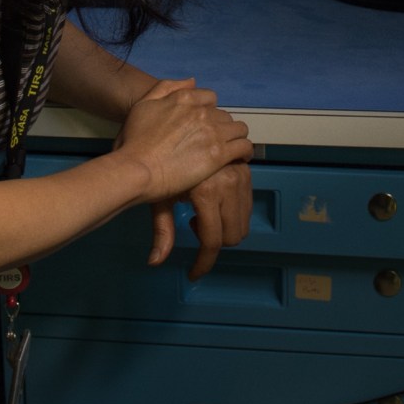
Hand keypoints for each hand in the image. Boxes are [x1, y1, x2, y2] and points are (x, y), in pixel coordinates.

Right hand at [116, 78, 251, 201]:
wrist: (136, 169)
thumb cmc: (134, 142)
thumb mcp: (143, 106)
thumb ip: (165, 88)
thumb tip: (192, 81)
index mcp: (184, 98)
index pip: (211, 98)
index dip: (209, 112)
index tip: (204, 126)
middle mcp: (201, 112)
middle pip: (224, 115)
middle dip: (221, 127)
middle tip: (212, 143)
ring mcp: (212, 132)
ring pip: (239, 129)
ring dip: (235, 138)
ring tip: (229, 151)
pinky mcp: (219, 154)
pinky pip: (244, 147)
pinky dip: (244, 152)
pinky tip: (239, 159)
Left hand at [147, 159, 253, 279]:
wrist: (170, 131)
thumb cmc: (160, 163)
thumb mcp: (159, 198)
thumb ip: (162, 232)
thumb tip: (155, 260)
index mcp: (207, 191)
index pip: (212, 241)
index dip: (203, 263)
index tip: (195, 272)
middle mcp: (228, 182)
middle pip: (232, 236)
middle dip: (214, 242)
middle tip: (194, 226)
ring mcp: (239, 174)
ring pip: (242, 223)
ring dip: (225, 226)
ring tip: (203, 210)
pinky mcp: (245, 169)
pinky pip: (247, 204)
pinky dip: (233, 210)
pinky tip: (215, 199)